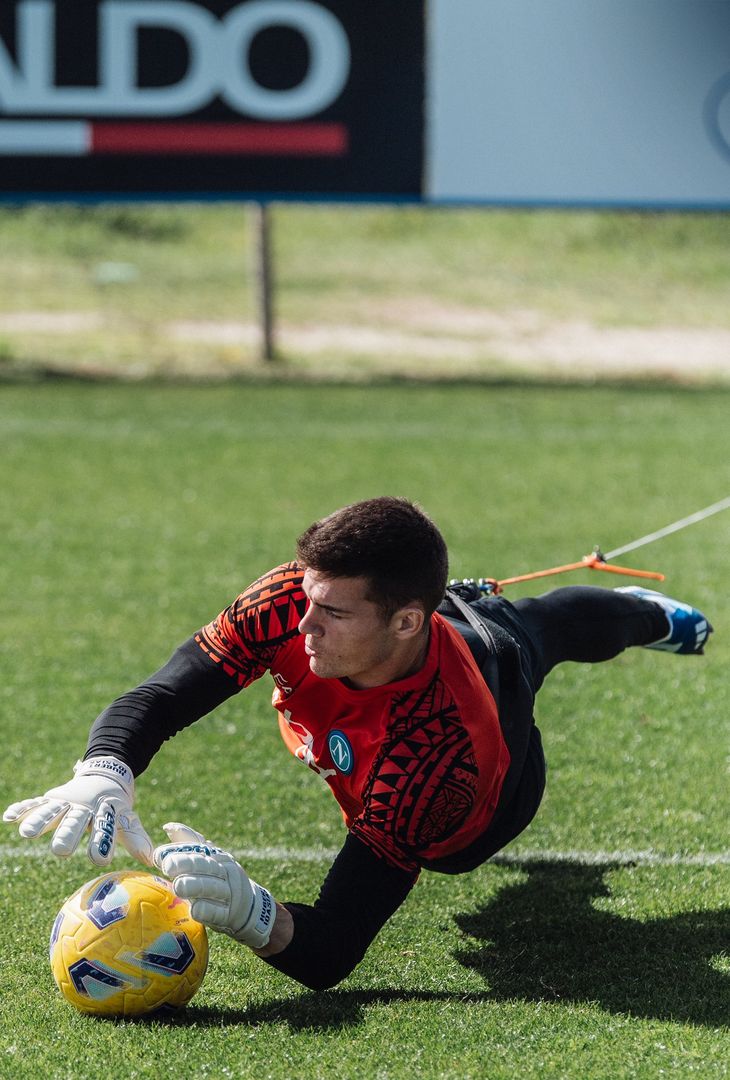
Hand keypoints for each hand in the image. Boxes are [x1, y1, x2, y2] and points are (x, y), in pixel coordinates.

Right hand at [2, 756, 153, 865]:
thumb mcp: (128, 818)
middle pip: (76, 821)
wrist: (105, 774)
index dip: (103, 843)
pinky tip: (8, 816)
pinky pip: (35, 803)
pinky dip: (23, 808)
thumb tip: (151, 860)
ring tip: (26, 833)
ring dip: (40, 820)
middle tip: (61, 852)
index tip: (100, 861)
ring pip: (52, 810)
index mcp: (105, 812)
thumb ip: (137, 838)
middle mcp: (84, 806)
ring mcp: (67, 801)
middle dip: (68, 834)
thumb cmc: (115, 807)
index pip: (105, 829)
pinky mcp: (52, 798)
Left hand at [153, 823, 275, 948]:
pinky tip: (195, 910)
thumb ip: (189, 844)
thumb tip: (168, 827)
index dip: (179, 851)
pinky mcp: (230, 915)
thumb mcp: (209, 860)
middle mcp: (225, 871)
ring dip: (195, 886)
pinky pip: (219, 912)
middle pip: (206, 866)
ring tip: (178, 886)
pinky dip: (208, 910)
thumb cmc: (219, 881)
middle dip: (187, 864)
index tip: (159, 855)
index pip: (199, 849)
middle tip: (168, 866)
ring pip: (213, 888)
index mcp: (218, 856)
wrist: (249, 907)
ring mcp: (229, 893)